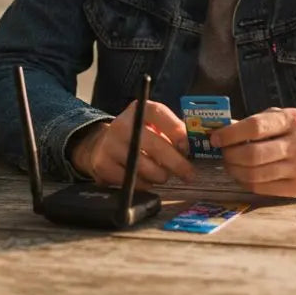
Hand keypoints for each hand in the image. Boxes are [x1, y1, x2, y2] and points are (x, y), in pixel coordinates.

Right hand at [70, 100, 193, 188]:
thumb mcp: (153, 125)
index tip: (188, 147)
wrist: (102, 146)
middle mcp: (122, 125)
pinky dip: (145, 184)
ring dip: (161, 176)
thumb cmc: (139, 135)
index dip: (176, 130)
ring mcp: (111, 145)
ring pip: (147, 169)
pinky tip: (146, 179)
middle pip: (156, 146)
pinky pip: (134, 182)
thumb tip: (192, 147)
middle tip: (189, 174)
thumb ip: (173, 132)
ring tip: (163, 174)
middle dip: (177, 163)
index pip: (159, 113)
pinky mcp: (104, 166)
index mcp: (138, 109)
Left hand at [211, 108, 295, 196]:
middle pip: (252, 154)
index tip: (215, 138)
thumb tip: (219, 131)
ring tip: (230, 164)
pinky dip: (245, 182)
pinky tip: (242, 175)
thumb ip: (253, 122)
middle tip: (222, 153)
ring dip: (234, 170)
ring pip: (255, 174)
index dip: (230, 134)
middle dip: (230, 155)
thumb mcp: (281, 117)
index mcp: (293, 120)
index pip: (255, 127)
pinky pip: (261, 188)